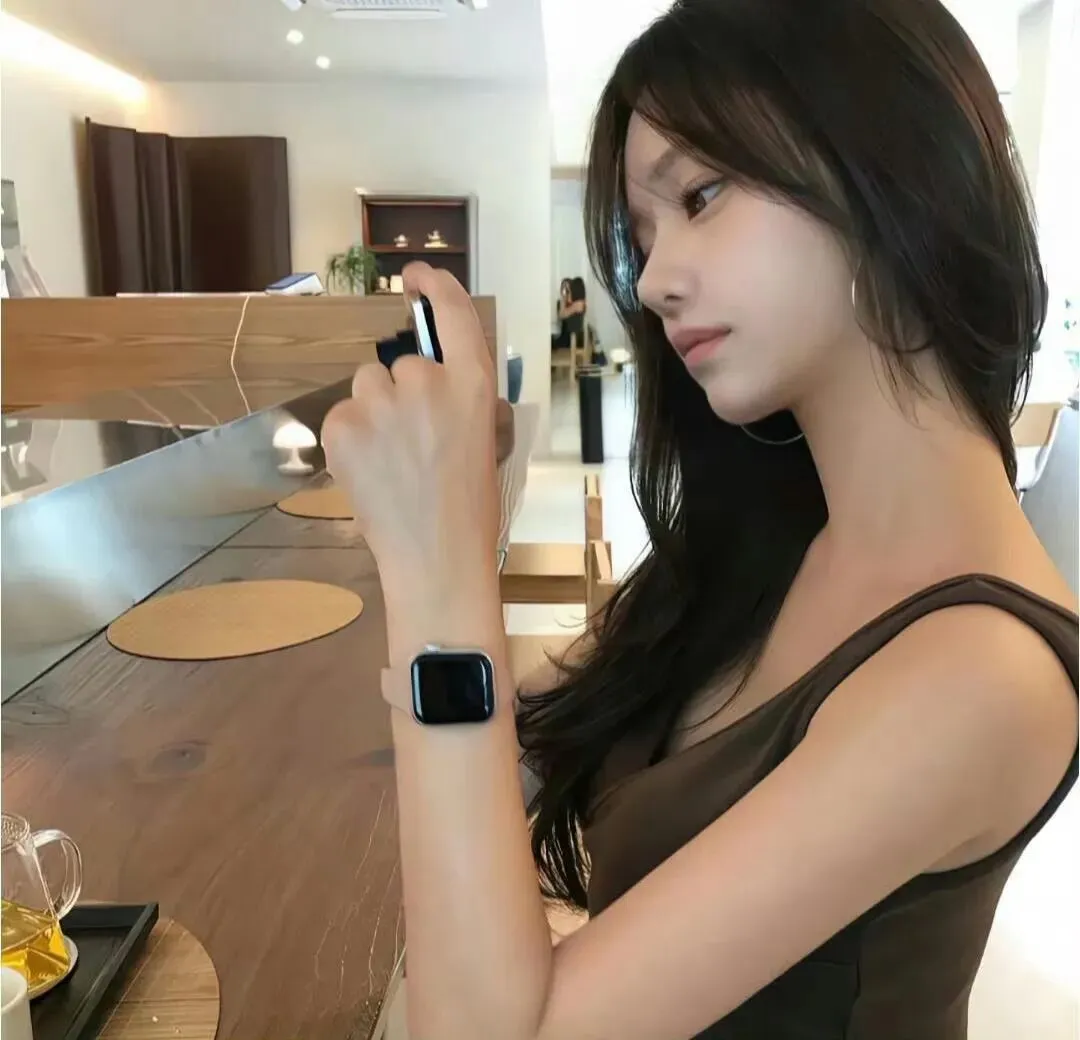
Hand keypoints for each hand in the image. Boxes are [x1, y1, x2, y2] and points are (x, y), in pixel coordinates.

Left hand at [321, 263, 499, 600]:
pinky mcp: (343, 426)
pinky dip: (352, 440)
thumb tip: (429, 383)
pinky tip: (372, 473)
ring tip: (391, 462)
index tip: (416, 278)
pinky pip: (344, 416)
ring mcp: (381, 402)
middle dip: (401, 394)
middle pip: (400, 364)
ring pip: (367, 388)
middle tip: (414, 443)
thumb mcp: (485, 439)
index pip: (454, 312)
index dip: (434, 285)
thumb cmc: (471, 508)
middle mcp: (427, 380)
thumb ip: (459, 398)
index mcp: (473, 384)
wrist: (437, 555)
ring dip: (374, 413)